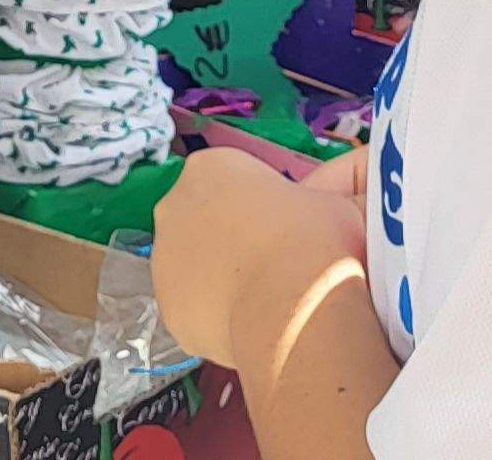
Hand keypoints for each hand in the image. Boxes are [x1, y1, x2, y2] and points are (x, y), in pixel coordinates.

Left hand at [153, 147, 365, 370]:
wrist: (297, 304)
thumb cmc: (318, 243)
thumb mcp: (328, 202)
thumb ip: (304, 202)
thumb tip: (313, 217)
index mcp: (211, 168)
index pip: (230, 181)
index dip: (260, 206)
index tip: (283, 229)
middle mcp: (174, 205)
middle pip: (202, 220)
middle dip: (229, 240)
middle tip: (272, 264)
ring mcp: (163, 258)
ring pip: (192, 267)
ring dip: (219, 279)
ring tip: (263, 299)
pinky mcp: (167, 306)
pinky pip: (193, 309)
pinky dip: (215, 317)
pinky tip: (249, 324)